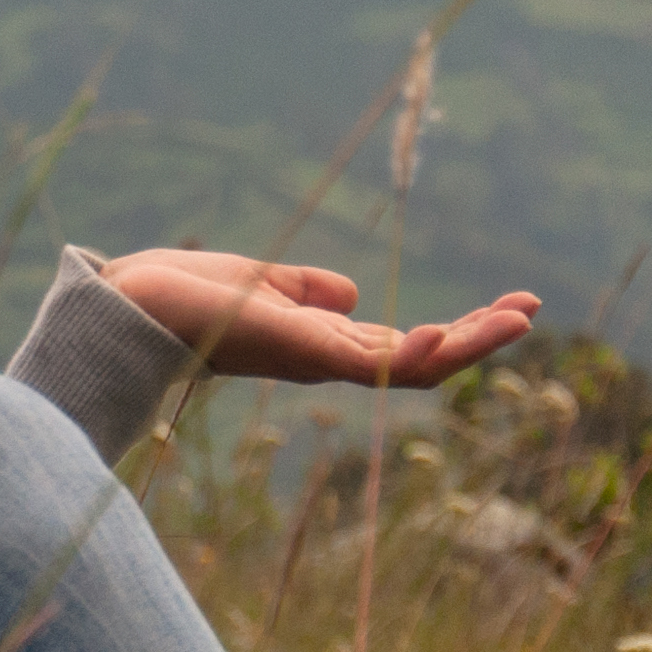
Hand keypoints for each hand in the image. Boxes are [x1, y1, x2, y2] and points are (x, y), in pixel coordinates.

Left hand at [101, 249, 539, 389]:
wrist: (121, 309)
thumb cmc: (175, 296)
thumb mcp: (256, 283)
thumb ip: (303, 291)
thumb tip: (346, 294)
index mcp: (318, 341)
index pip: (402, 344)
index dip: (457, 328)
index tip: (512, 304)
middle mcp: (323, 359)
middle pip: (419, 361)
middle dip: (478, 338)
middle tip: (530, 309)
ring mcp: (313, 359)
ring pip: (406, 368)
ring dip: (466, 345)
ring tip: (517, 319)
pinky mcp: (296, 350)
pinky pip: (363, 364)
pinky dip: (408, 355)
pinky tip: (443, 337)